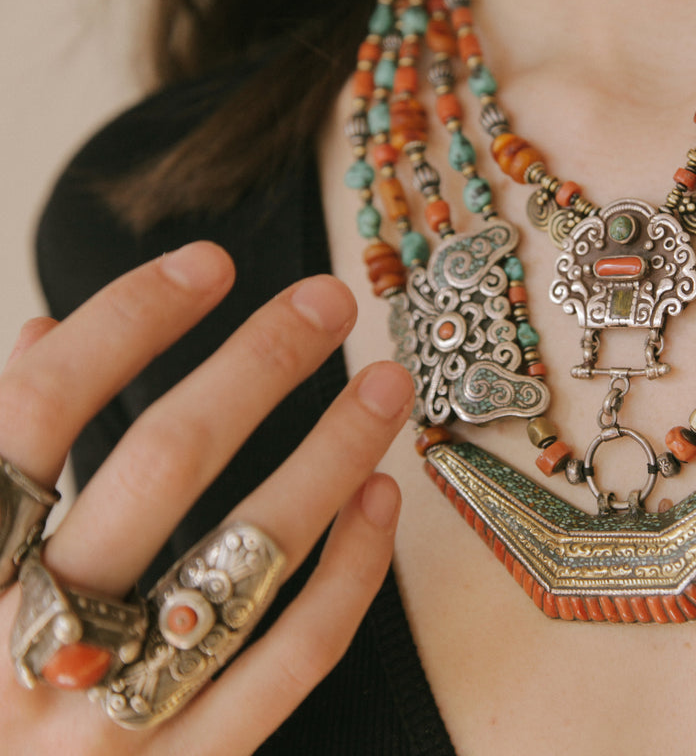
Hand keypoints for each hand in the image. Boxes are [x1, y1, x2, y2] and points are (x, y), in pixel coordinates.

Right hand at [0, 242, 411, 751]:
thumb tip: (45, 333)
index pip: (35, 410)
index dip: (127, 322)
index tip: (208, 262)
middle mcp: (25, 638)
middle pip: (158, 465)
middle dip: (255, 366)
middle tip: (330, 300)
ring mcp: (105, 717)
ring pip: (241, 554)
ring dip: (327, 454)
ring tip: (384, 386)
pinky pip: (290, 660)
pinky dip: (346, 574)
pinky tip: (380, 501)